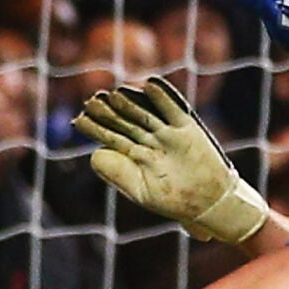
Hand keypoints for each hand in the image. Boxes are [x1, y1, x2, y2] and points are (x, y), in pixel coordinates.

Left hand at [74, 76, 268, 243]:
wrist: (208, 202)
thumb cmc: (172, 199)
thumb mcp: (140, 191)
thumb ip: (116, 173)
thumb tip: (93, 154)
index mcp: (136, 155)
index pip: (112, 136)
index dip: (96, 128)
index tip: (79, 120)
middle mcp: (149, 140)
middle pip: (125, 121)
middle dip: (109, 112)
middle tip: (91, 102)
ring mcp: (167, 132)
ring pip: (145, 113)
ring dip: (130, 102)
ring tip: (113, 94)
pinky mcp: (187, 128)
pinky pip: (173, 109)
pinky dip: (162, 97)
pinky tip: (149, 85)